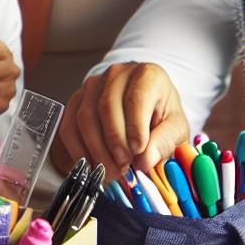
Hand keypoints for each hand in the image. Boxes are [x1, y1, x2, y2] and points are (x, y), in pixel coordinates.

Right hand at [52, 62, 189, 179]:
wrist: (144, 104)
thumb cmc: (161, 115)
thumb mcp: (175, 127)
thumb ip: (164, 141)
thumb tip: (145, 160)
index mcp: (146, 75)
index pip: (135, 99)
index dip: (135, 128)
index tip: (138, 152)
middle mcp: (116, 74)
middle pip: (106, 107)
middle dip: (114, 142)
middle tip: (123, 168)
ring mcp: (92, 85)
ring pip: (85, 117)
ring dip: (96, 149)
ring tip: (111, 171)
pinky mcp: (76, 100)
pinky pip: (69, 125)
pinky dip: (78, 150)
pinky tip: (92, 166)